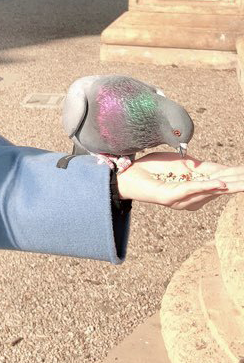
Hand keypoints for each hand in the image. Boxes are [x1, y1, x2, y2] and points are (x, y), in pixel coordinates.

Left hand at [116, 151, 243, 210]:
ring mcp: (184, 198)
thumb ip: (202, 168)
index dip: (239, 176)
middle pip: (224, 188)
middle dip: (240, 182)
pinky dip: (206, 185)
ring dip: (231, 183)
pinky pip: (192, 189)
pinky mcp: (172, 197)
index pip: (224, 180)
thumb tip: (223, 172)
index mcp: (198, 187)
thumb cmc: (154, 168)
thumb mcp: (183, 163)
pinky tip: (220, 183)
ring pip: (212, 190)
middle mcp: (194, 197)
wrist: (130, 174)